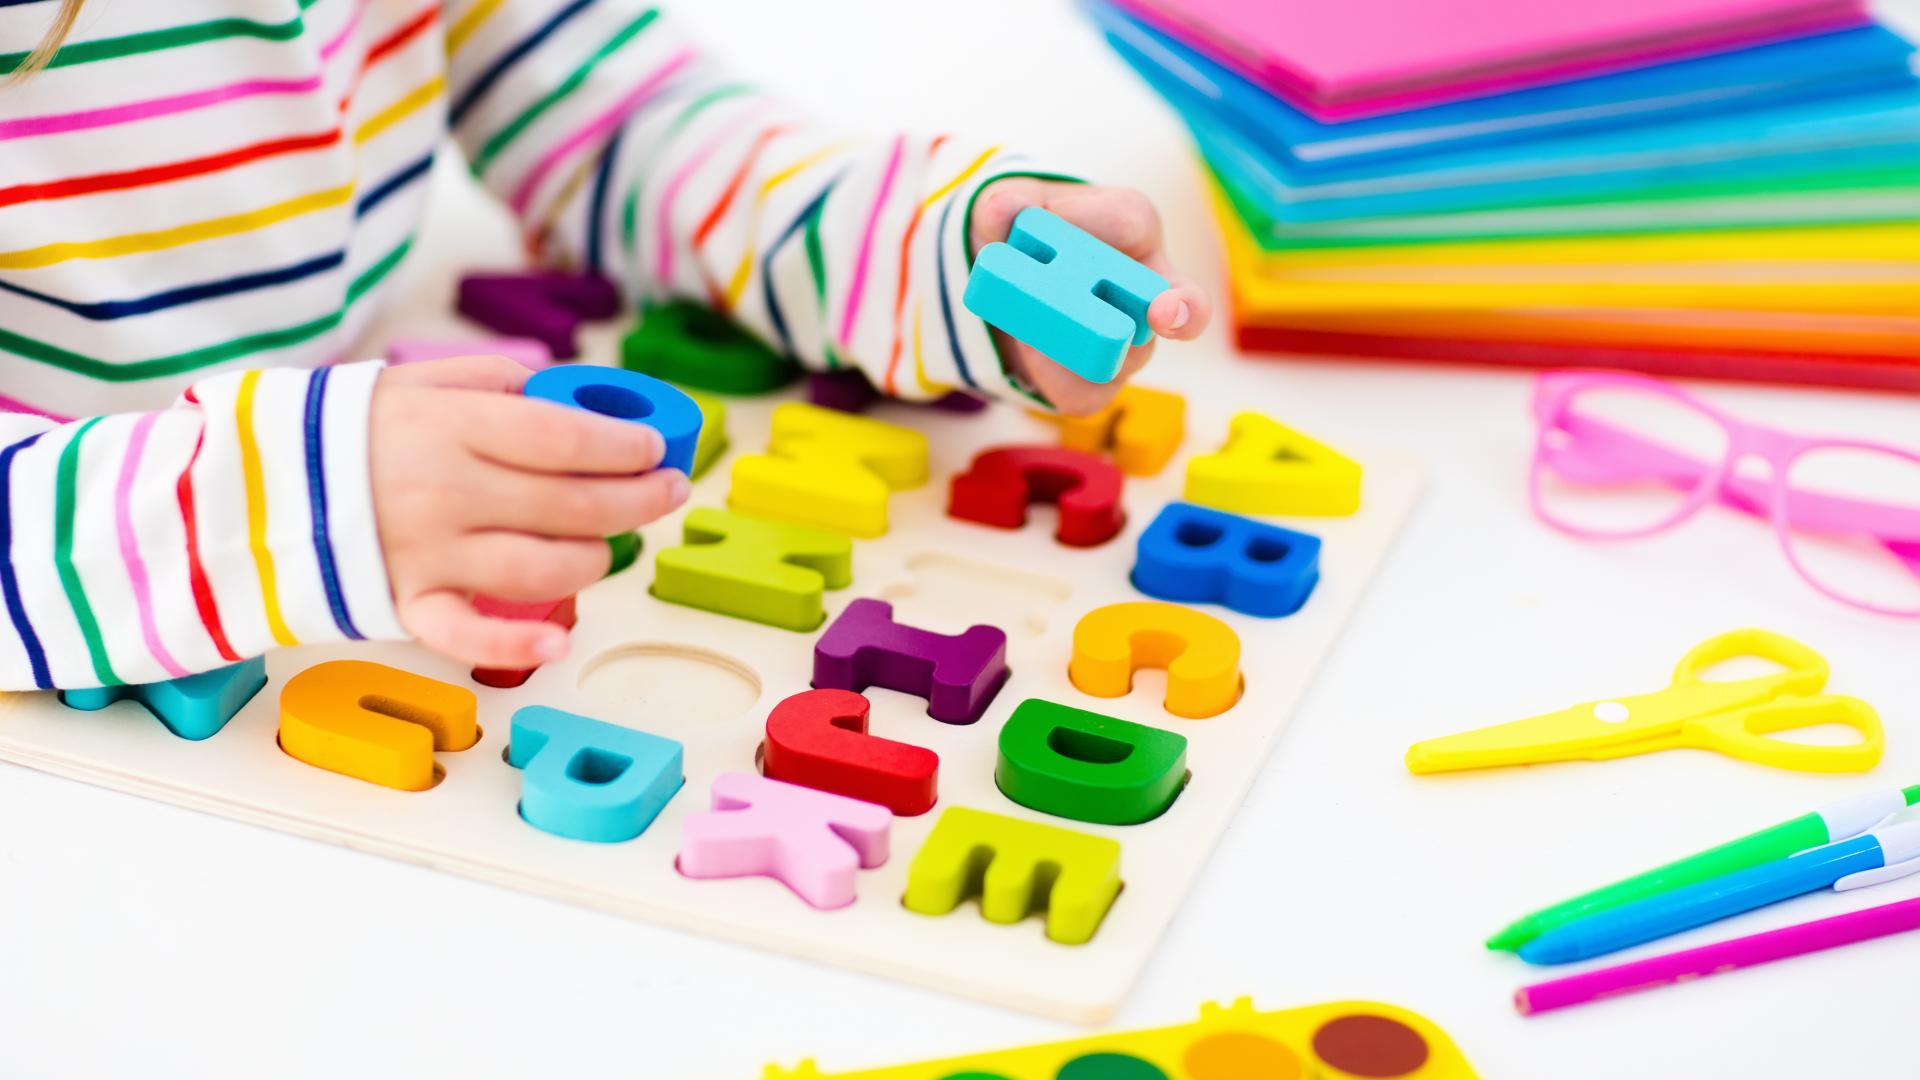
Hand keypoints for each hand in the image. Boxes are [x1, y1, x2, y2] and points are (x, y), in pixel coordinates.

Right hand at [370, 355, 689, 668]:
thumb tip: (563, 392)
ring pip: (540, 567)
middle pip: (568, 503)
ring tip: (612, 542)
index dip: (622, 446)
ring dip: (594, 557)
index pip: (562, 438)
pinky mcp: (405, 604)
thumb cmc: (351, 432)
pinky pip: (465, 635)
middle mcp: (444, 491)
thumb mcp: (416, 381)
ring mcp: (425, 553)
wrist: (252, 486)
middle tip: (668, 490)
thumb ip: (493, 383)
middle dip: (635, 499)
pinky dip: (514, 644)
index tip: (654, 448)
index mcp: (450, 427)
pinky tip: (560, 640)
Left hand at [970, 179, 1211, 415]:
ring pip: (1130, 356)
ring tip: (1032, 333)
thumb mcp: (1006, 210)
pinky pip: (1089, 392)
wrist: (1004, 291)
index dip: (1095, 220)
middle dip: (1182, 308)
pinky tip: (1029, 356)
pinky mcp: (1101, 381)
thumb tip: (1003, 207)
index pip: (1132, 219)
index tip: (1051, 217)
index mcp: (1130, 227)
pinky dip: (1055, 379)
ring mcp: (1131, 339)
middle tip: (1165, 313)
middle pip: (1181, 300)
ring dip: (1083, 347)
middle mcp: (1146, 285)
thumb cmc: (1026, 235)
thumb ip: (1004, 202)